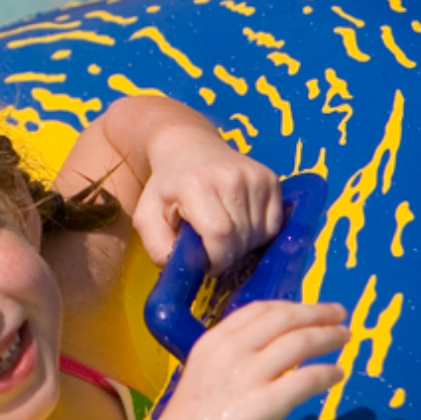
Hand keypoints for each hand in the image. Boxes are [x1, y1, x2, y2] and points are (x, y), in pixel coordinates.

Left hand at [131, 125, 284, 272]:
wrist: (188, 147)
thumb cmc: (166, 188)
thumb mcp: (146, 217)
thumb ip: (157, 247)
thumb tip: (183, 271)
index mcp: (196, 185)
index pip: (220, 234)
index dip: (216, 259)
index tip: (207, 264)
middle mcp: (230, 177)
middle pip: (241, 238)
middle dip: (227, 255)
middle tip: (212, 250)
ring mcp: (254, 176)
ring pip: (259, 234)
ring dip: (242, 246)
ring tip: (222, 235)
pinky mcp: (271, 179)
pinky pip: (274, 224)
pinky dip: (258, 234)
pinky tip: (239, 224)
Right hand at [153, 301, 347, 419]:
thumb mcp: (204, 376)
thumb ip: (233, 360)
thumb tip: (271, 354)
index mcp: (213, 341)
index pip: (260, 310)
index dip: (292, 305)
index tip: (310, 309)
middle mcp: (231, 351)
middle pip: (285, 318)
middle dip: (317, 313)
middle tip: (339, 314)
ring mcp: (248, 376)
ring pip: (301, 341)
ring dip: (328, 336)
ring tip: (344, 338)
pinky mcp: (265, 404)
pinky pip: (307, 378)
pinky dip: (327, 373)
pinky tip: (336, 374)